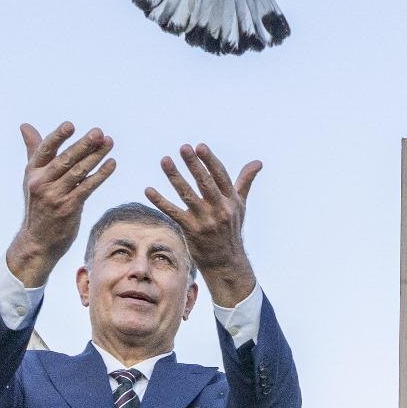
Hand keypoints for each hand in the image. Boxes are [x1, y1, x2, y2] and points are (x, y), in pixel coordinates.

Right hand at [5, 122, 117, 285]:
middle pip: (65, 159)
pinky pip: (87, 188)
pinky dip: (101, 174)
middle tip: (99, 132)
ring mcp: (54, 196)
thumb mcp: (32, 178)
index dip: (57, 137)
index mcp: (32, 173)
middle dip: (84, 145)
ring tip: (109, 142)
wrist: (38, 241)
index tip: (71, 125)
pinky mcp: (68, 208)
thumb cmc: (38, 204)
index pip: (45, 150)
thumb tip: (25, 126)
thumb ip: (33, 151)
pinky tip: (111, 164)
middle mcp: (41, 183)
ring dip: (96, 156)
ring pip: (79, 172)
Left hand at [145, 144, 262, 306]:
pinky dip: (160, 201)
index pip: (220, 176)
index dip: (210, 161)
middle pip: (205, 183)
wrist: (226, 261)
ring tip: (165, 160)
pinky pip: (173, 213)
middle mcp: (220, 209)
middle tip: (184, 147)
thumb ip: (245, 181)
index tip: (200, 146)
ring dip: (175, 177)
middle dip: (194, 164)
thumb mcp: (241, 205)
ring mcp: (205, 220)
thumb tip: (258, 162)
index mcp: (231, 200)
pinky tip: (148, 190)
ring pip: (187, 195)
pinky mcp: (191, 230)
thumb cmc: (231, 228)